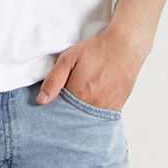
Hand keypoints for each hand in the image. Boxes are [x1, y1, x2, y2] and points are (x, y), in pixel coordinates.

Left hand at [35, 25, 149, 111]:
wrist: (126, 46)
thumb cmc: (98, 50)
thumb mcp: (69, 58)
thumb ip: (54, 80)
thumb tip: (41, 101)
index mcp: (78, 94)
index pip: (59, 111)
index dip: (55, 108)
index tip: (54, 103)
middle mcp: (92, 106)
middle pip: (73, 118)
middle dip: (67, 113)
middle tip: (69, 100)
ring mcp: (105, 109)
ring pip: (86, 120)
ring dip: (80, 115)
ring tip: (81, 100)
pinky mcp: (115, 109)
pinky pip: (100, 119)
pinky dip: (93, 115)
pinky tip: (91, 104)